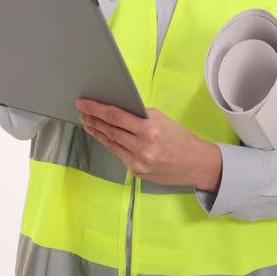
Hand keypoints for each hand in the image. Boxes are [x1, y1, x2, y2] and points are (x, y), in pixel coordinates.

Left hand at [75, 98, 221, 190]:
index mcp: (149, 129)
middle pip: (110, 130)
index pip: (115, 116)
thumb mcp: (161, 120)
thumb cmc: (179, 138)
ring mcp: (138, 162)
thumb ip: (139, 116)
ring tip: (88, 122)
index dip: (96, 109)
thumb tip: (117, 111)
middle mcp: (142, 147)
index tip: (83, 103)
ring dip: (97, 132)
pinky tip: (103, 136)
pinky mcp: (136, 172)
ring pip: (111, 144)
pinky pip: (119, 154)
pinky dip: (110, 144)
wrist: (194, 163)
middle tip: (82, 112)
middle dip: (93, 120)